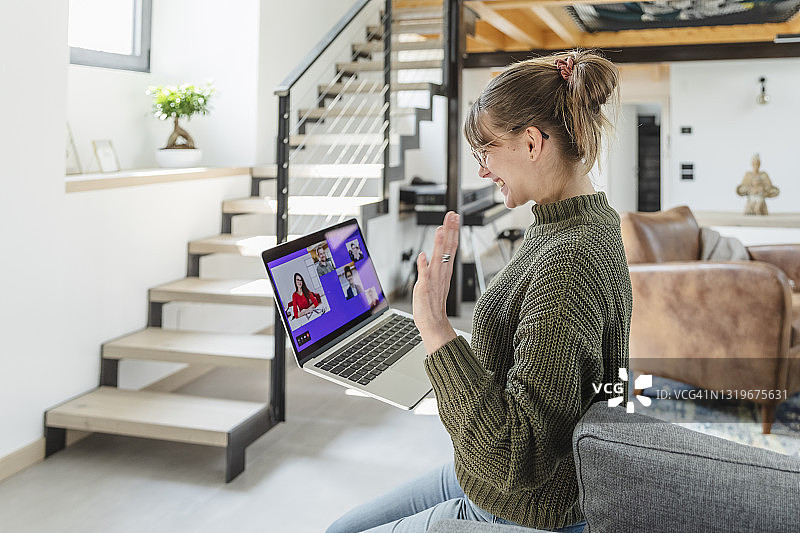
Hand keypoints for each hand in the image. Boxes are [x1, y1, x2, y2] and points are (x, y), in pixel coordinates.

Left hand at [413, 211, 458, 352]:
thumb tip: (425, 255)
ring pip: (438, 258)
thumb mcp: (432, 281)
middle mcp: (441, 273)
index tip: (453, 218)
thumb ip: (429, 267)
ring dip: (439, 243)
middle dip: (450, 230)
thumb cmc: (432, 304)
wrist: (433, 323)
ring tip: (441, 228)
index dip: (452, 231)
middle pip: (447, 248)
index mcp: (444, 270)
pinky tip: (423, 255)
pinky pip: (424, 275)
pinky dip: (423, 266)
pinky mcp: (424, 288)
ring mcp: (433, 280)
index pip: (450, 246)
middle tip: (452, 215)